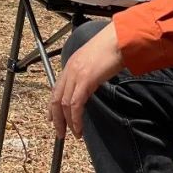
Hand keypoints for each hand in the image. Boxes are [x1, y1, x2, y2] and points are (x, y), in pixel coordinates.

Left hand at [50, 21, 124, 139]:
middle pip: (56, 99)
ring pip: (64, 104)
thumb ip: (87, 74)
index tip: (52, 119)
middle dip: (57, 119)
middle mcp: (70, 70)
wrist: (119, 39)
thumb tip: (88, 88)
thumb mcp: (94, 62)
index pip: (56, 89)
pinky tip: (79, 128)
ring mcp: (76, 74)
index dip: (52, 107)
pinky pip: (75, 104)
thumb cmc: (112, 48)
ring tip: (73, 134)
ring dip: (67, 122)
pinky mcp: (85, 80)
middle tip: (60, 133)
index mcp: (70, 65)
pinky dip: (76, 119)